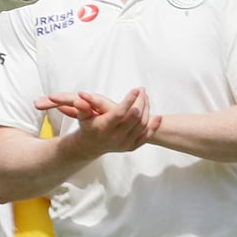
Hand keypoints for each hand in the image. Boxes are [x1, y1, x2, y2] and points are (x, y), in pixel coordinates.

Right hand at [37, 87, 160, 156]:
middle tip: (142, 90)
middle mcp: (115, 137)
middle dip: (140, 102)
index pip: (119, 113)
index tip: (135, 90)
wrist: (91, 145)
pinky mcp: (131, 146)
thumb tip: (79, 98)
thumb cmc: (88, 126)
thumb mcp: (82, 116)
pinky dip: (153, 126)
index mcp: (104, 128)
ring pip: (141, 125)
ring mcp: (125, 143)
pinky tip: (158, 116)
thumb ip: (82, 107)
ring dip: (146, 110)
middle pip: (134, 118)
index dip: (129, 101)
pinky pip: (146, 136)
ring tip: (145, 97)